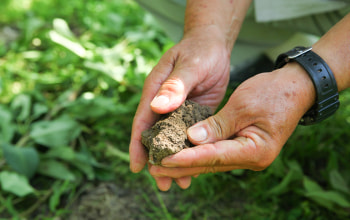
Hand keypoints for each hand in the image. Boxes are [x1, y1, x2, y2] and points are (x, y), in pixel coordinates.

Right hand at [129, 25, 231, 189]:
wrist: (213, 46)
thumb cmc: (199, 51)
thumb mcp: (189, 65)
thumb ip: (174, 85)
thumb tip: (157, 107)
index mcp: (155, 92)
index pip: (142, 122)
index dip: (138, 145)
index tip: (137, 167)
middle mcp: (163, 104)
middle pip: (156, 137)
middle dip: (157, 161)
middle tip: (163, 185)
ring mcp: (178, 111)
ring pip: (173, 140)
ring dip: (176, 160)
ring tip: (182, 183)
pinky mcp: (193, 114)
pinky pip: (190, 136)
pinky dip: (191, 150)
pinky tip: (197, 165)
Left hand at [148, 63, 315, 186]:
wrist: (296, 89)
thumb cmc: (272, 93)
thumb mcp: (242, 105)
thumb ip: (217, 125)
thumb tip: (192, 139)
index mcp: (254, 150)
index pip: (213, 156)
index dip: (187, 158)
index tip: (164, 160)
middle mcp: (252, 159)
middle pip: (210, 164)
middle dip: (182, 166)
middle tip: (155, 169)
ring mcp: (249, 156)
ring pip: (212, 162)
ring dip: (188, 163)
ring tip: (162, 166)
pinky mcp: (244, 148)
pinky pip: (218, 154)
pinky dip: (199, 155)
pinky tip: (182, 156)